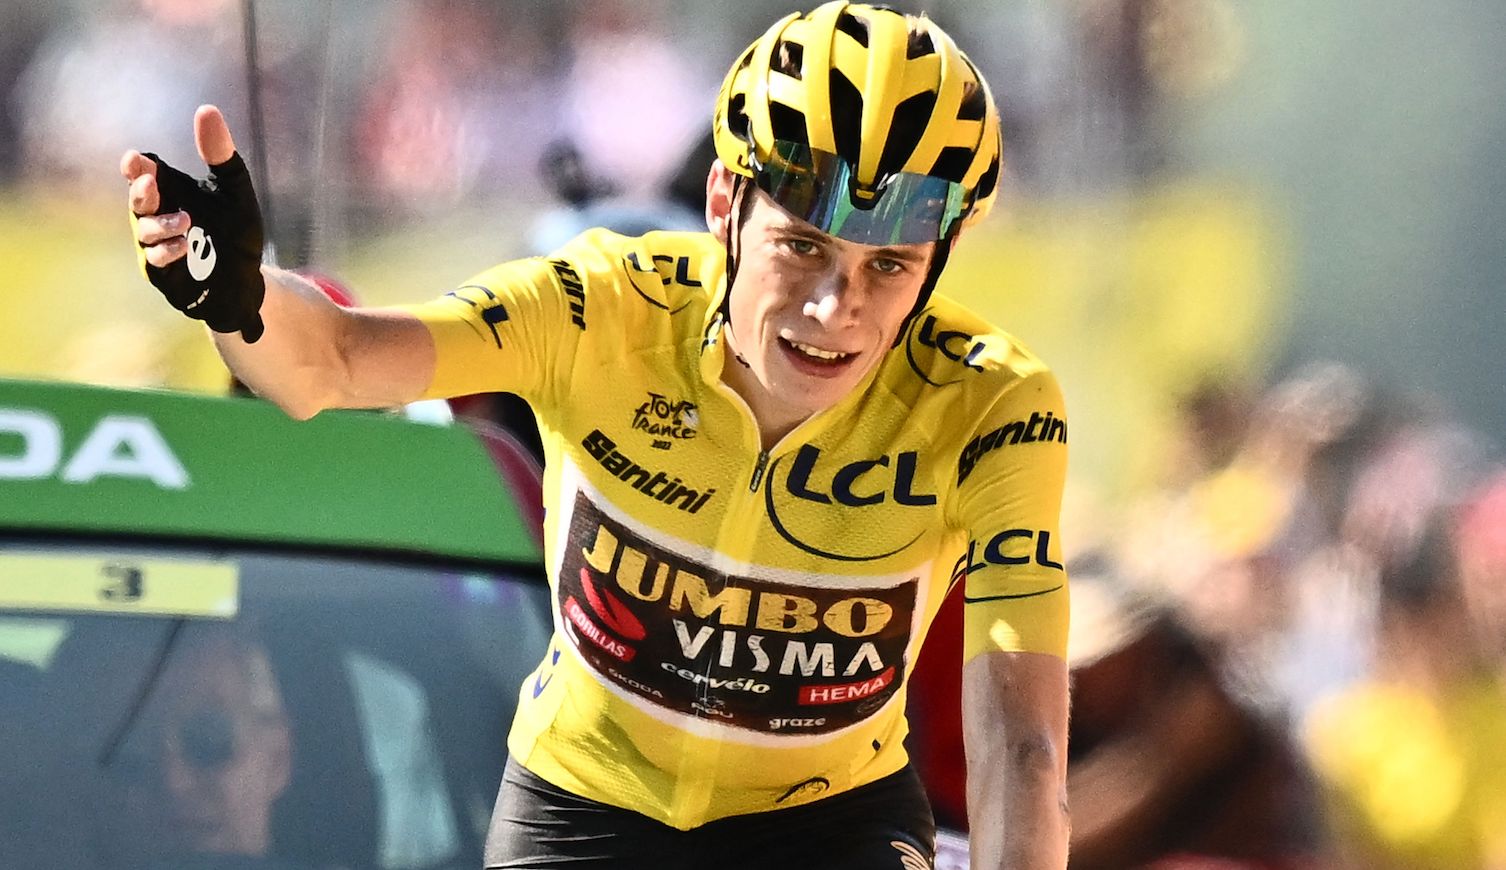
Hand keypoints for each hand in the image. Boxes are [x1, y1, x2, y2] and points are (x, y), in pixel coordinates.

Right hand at [122, 105, 266, 341]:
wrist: (247, 278)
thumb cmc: (237, 232)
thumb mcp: (236, 192)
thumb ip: (221, 155)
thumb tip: (207, 109)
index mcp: (172, 190)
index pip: (145, 172)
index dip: (136, 166)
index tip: (135, 161)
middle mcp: (157, 214)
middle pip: (137, 198)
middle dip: (140, 191)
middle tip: (149, 184)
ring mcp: (156, 243)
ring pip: (144, 230)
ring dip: (161, 224)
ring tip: (186, 221)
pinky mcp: (161, 271)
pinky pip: (154, 258)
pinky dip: (166, 250)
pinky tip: (183, 244)